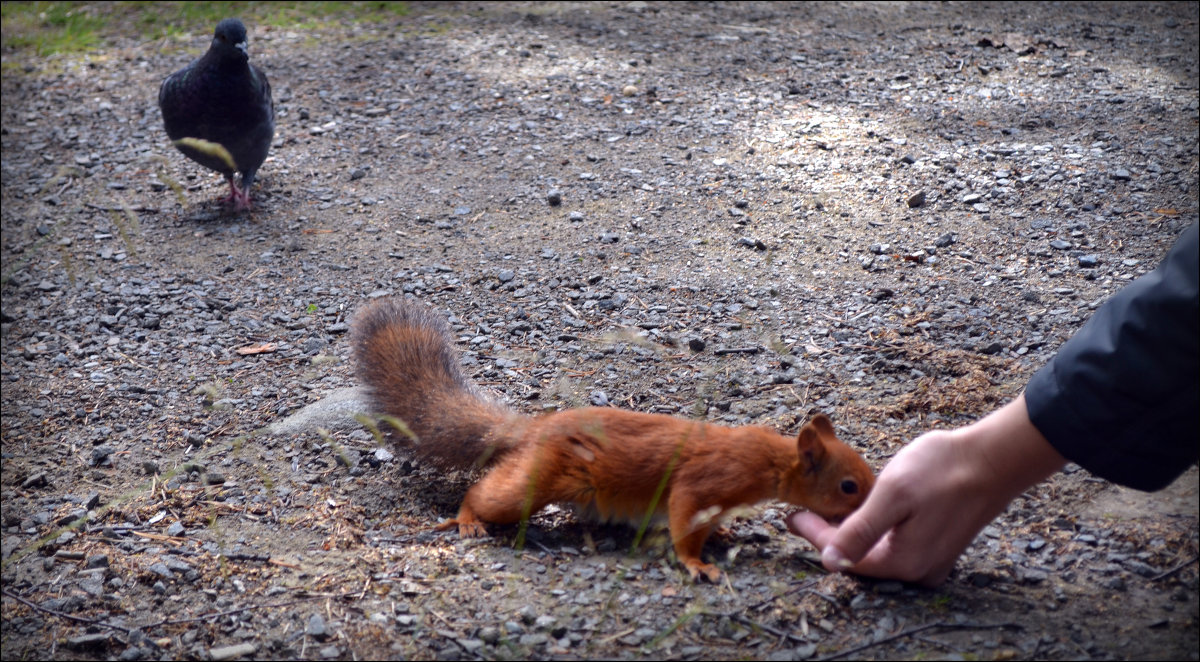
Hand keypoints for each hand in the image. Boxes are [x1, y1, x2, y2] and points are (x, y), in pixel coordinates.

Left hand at [788, 394, 1065, 585]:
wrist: (994, 458)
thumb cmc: (943, 470)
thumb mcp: (893, 495)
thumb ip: (859, 530)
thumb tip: (828, 563)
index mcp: (903, 562)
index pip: (844, 557)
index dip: (814, 536)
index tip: (792, 516)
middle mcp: (918, 570)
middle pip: (860, 558)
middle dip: (830, 535)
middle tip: (803, 513)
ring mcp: (931, 560)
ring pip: (877, 551)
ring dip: (851, 531)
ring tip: (827, 509)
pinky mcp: (939, 546)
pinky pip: (896, 545)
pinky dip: (875, 530)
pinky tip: (864, 510)